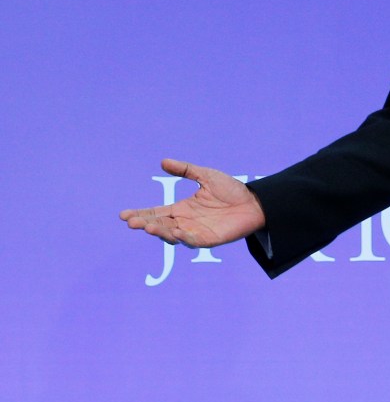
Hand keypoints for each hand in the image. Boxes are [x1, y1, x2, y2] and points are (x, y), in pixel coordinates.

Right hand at [119, 159, 265, 248]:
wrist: (255, 201)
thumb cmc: (231, 190)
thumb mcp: (206, 176)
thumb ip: (186, 170)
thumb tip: (163, 161)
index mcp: (182, 209)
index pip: (155, 212)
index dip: (140, 214)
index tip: (123, 215)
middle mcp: (185, 222)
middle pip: (159, 225)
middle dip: (145, 224)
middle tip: (131, 222)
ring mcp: (195, 232)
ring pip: (172, 235)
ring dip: (160, 232)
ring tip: (148, 226)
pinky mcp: (208, 239)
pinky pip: (193, 241)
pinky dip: (184, 237)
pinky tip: (176, 232)